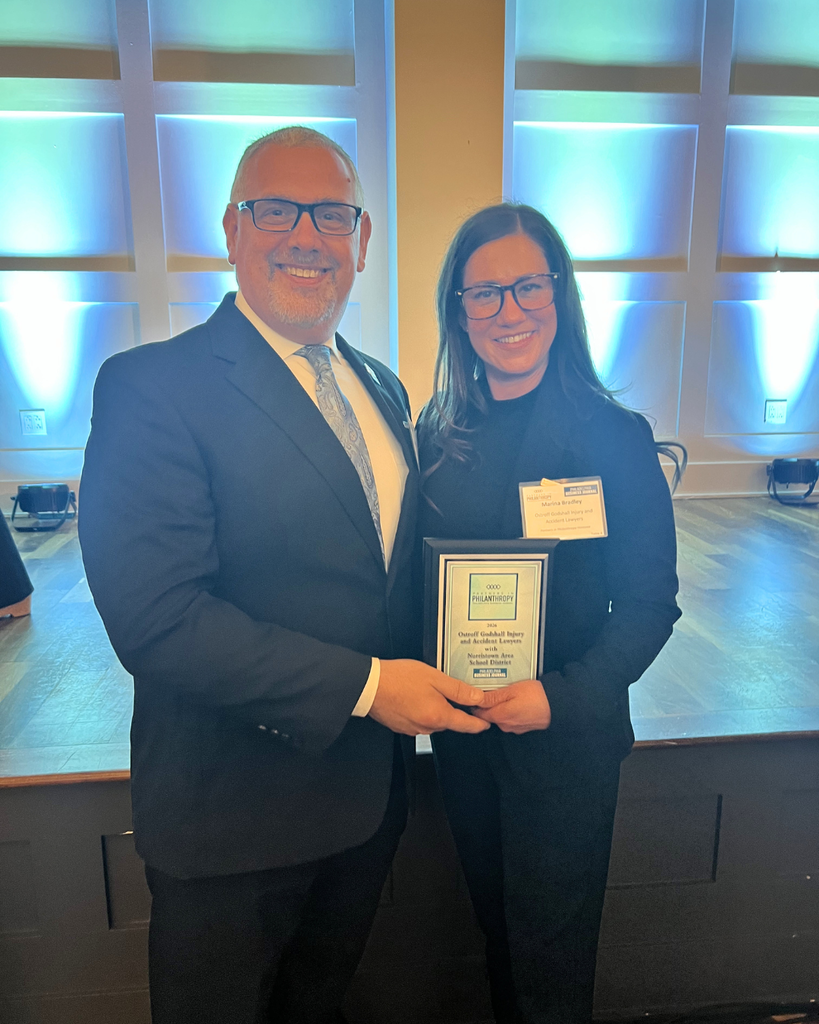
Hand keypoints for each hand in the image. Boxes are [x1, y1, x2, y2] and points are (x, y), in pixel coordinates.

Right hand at [369, 660, 490, 735]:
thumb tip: (477, 698)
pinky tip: (414, 697)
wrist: (370, 685)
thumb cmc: (400, 678)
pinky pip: (419, 721)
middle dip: (452, 710)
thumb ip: (458, 690)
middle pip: (449, 721)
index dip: (478, 724)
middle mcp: (427, 727)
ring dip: (435, 709)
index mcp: (439, 716)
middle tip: (449, 692)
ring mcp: (413, 729)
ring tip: (427, 690)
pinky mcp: (401, 727)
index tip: (485, 724)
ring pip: (433, 721)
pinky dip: (421, 711)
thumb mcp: (435, 678)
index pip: (466, 725)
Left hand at [471, 680, 550, 734]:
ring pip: (500, 717)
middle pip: (489, 716)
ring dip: (500, 707)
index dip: (475, 704)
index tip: (475, 694)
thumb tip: (476, 700)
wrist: (559, 707)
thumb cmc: (536, 696)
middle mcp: (505, 726)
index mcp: (500, 716)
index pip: (478, 714)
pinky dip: (510, 711)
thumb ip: (493, 697)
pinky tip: (516, 701)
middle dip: (488, 704)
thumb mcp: (512, 690)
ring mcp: (514, 729)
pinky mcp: (522, 728)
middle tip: (492, 689)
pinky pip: (510, 719)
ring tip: (506, 693)